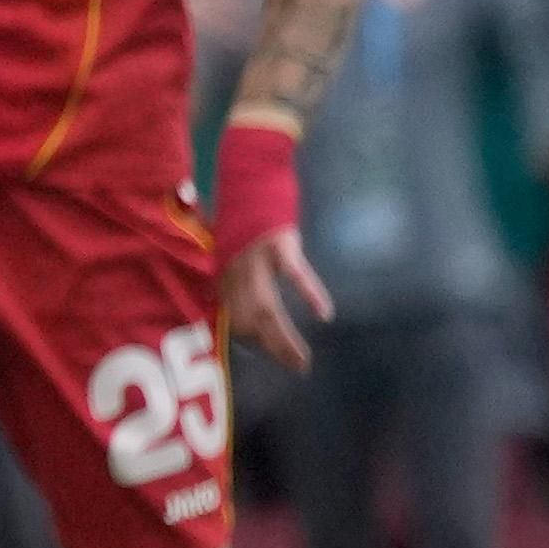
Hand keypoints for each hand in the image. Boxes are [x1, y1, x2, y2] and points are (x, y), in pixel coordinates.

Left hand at [224, 220, 330, 382]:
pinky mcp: (278, 243)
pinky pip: (293, 274)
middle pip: (249, 318)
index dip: (249, 337)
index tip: (269, 353)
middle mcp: (235, 270)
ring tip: (302, 360)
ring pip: (267, 306)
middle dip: (270, 347)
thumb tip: (250, 302)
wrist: (249, 178)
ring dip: (283, 337)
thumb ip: (237, 273)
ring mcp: (255, 258)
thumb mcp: (231, 246)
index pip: (233, 316)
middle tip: (296, 369)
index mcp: (223, 272)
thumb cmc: (245, 215)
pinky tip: (324, 314)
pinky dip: (309, 294)